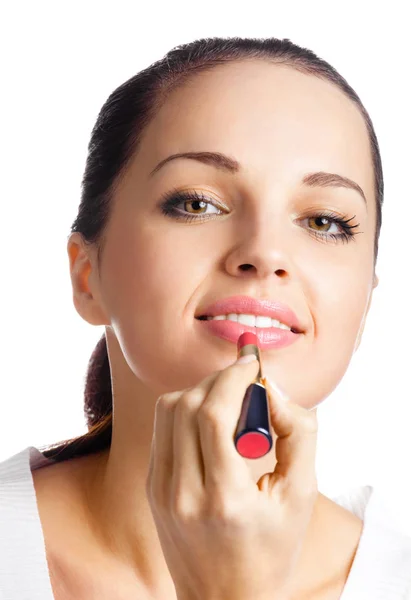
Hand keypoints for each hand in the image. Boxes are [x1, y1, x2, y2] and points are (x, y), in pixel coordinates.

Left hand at [146, 356, 318, 599]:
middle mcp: (181, 492)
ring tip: (231, 401)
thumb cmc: (270, 551)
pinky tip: (212, 421)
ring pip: (169, 409)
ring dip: (201, 391)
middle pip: (188, 404)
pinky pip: (164, 428)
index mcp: (223, 499)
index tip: (253, 363)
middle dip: (220, 379)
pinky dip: (187, 410)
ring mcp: (159, 489)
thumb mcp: (301, 495)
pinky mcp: (152, 486)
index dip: (233, 376)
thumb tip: (272, 388)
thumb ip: (298, 433)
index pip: (214, 414)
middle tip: (247, 380)